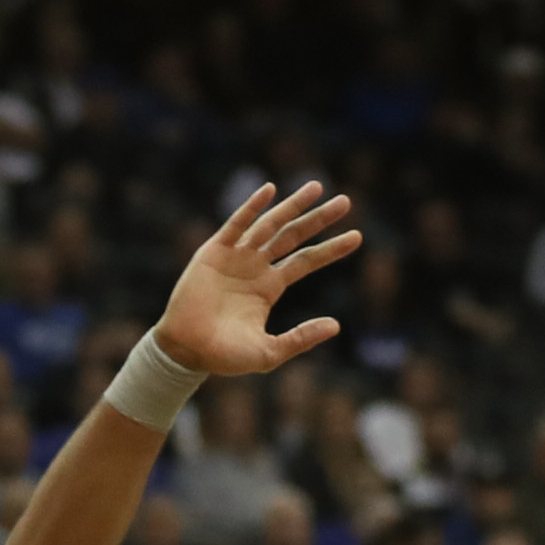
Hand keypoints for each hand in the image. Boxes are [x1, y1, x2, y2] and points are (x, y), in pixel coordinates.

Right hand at [152, 181, 361, 378]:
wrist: (187, 351)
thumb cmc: (226, 357)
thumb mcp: (270, 352)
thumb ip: (301, 338)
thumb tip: (337, 325)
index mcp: (270, 287)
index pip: (307, 261)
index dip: (331, 249)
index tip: (357, 237)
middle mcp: (256, 266)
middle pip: (294, 236)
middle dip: (319, 218)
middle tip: (346, 201)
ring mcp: (236, 256)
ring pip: (270, 224)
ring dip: (293, 205)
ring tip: (317, 187)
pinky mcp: (214, 252)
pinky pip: (236, 224)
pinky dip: (252, 208)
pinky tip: (270, 191)